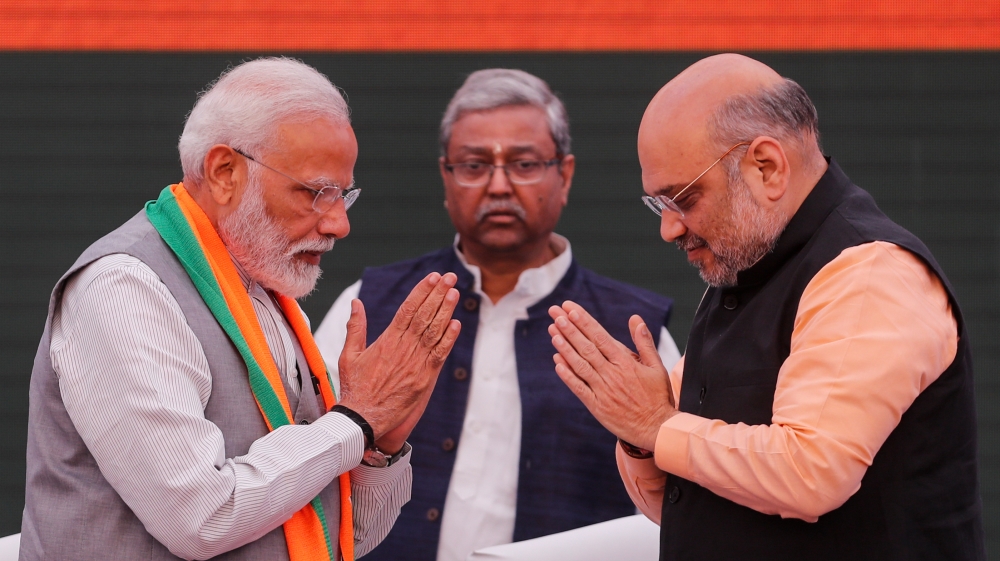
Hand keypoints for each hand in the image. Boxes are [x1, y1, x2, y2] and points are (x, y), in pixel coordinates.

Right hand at [337, 272, 461, 452]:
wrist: (362, 419)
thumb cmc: (354, 388)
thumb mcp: (349, 355)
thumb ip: (355, 327)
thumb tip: (356, 303)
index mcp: (387, 340)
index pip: (408, 309)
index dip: (422, 291)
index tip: (433, 277)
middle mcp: (403, 348)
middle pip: (424, 315)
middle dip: (438, 294)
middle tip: (449, 277)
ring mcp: (416, 363)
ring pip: (434, 331)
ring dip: (446, 311)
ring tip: (454, 292)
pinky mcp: (424, 378)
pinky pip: (440, 354)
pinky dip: (449, 339)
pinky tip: (456, 324)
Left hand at [548, 301, 675, 450]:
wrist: (656, 428)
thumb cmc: (658, 396)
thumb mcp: (656, 366)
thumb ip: (644, 342)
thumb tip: (635, 319)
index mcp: (626, 363)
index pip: (600, 337)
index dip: (584, 322)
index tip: (570, 309)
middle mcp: (612, 374)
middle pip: (586, 347)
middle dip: (569, 328)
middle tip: (555, 313)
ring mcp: (603, 390)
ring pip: (580, 365)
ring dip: (565, 347)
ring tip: (553, 331)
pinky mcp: (597, 406)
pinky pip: (579, 388)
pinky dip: (567, 375)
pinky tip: (557, 362)